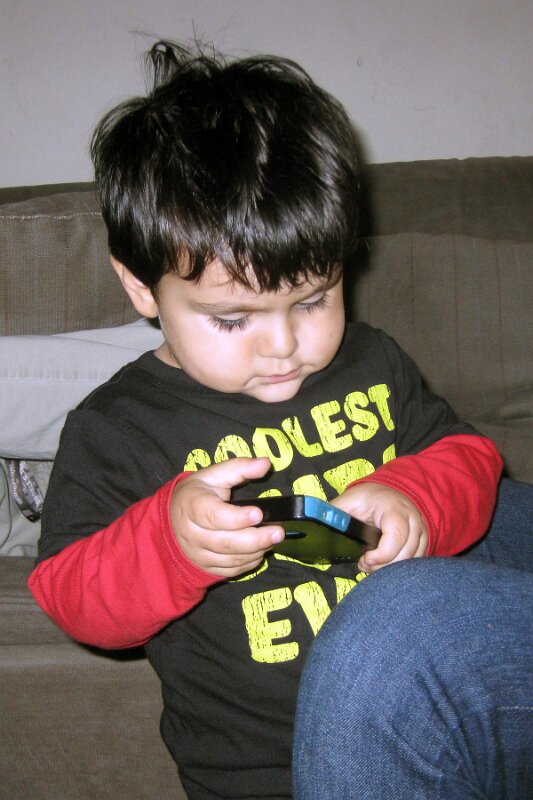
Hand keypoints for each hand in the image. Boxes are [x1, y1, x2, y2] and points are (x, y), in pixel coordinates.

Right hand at [170, 457, 283, 576]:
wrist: (172, 520)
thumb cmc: (197, 494)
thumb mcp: (213, 475)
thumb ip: (239, 468)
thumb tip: (265, 464)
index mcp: (191, 506)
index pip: (214, 516)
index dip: (237, 517)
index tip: (258, 513)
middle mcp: (191, 534)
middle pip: (225, 543)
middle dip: (256, 539)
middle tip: (278, 532)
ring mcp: (197, 554)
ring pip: (230, 559)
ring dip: (256, 551)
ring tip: (273, 538)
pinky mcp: (205, 568)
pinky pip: (231, 570)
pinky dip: (249, 563)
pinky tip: (260, 550)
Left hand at [331, 482, 427, 571]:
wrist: (389, 493)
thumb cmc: (367, 498)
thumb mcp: (348, 502)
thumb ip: (334, 514)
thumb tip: (315, 525)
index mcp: (394, 508)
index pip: (397, 535)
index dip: (381, 554)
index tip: (364, 559)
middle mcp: (413, 519)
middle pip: (405, 553)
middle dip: (382, 566)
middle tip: (364, 564)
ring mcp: (422, 531)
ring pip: (412, 561)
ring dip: (390, 569)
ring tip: (372, 564)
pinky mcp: (424, 542)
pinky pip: (416, 562)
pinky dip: (399, 568)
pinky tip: (384, 564)